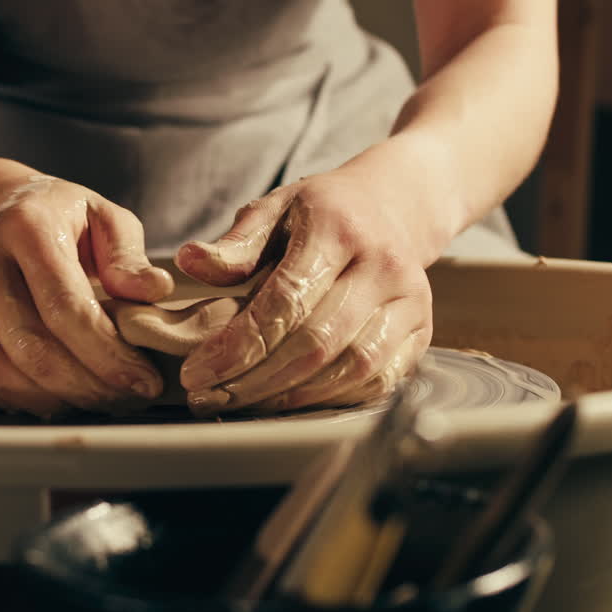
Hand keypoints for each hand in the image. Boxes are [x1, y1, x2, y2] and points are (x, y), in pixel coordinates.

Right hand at [0, 159, 174, 416]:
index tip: (143, 380)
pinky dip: (12, 399)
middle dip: (84, 384)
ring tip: (91, 399)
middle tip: (123, 398)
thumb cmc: (56, 217)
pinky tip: (50, 396)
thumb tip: (151, 292)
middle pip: (29, 345)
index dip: (107, 354)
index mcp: (25, 226)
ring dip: (49, 398)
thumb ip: (128, 256)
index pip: (65, 306)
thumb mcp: (103, 218)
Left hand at [174, 165, 434, 414]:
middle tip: (210, 398)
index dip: (238, 345)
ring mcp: (411, 302)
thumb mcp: (276, 210)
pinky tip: (290, 402)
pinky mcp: (422, 333)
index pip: (286, 299)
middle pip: (317, 342)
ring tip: (242, 404)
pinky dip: (330, 400)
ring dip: (290, 397)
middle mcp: (383, 266)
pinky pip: (378, 381)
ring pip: (350, 368)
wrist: (395, 207)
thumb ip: (236, 243)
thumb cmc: (322, 212)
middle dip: (256, 380)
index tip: (196, 373)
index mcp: (339, 229)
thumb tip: (190, 261)